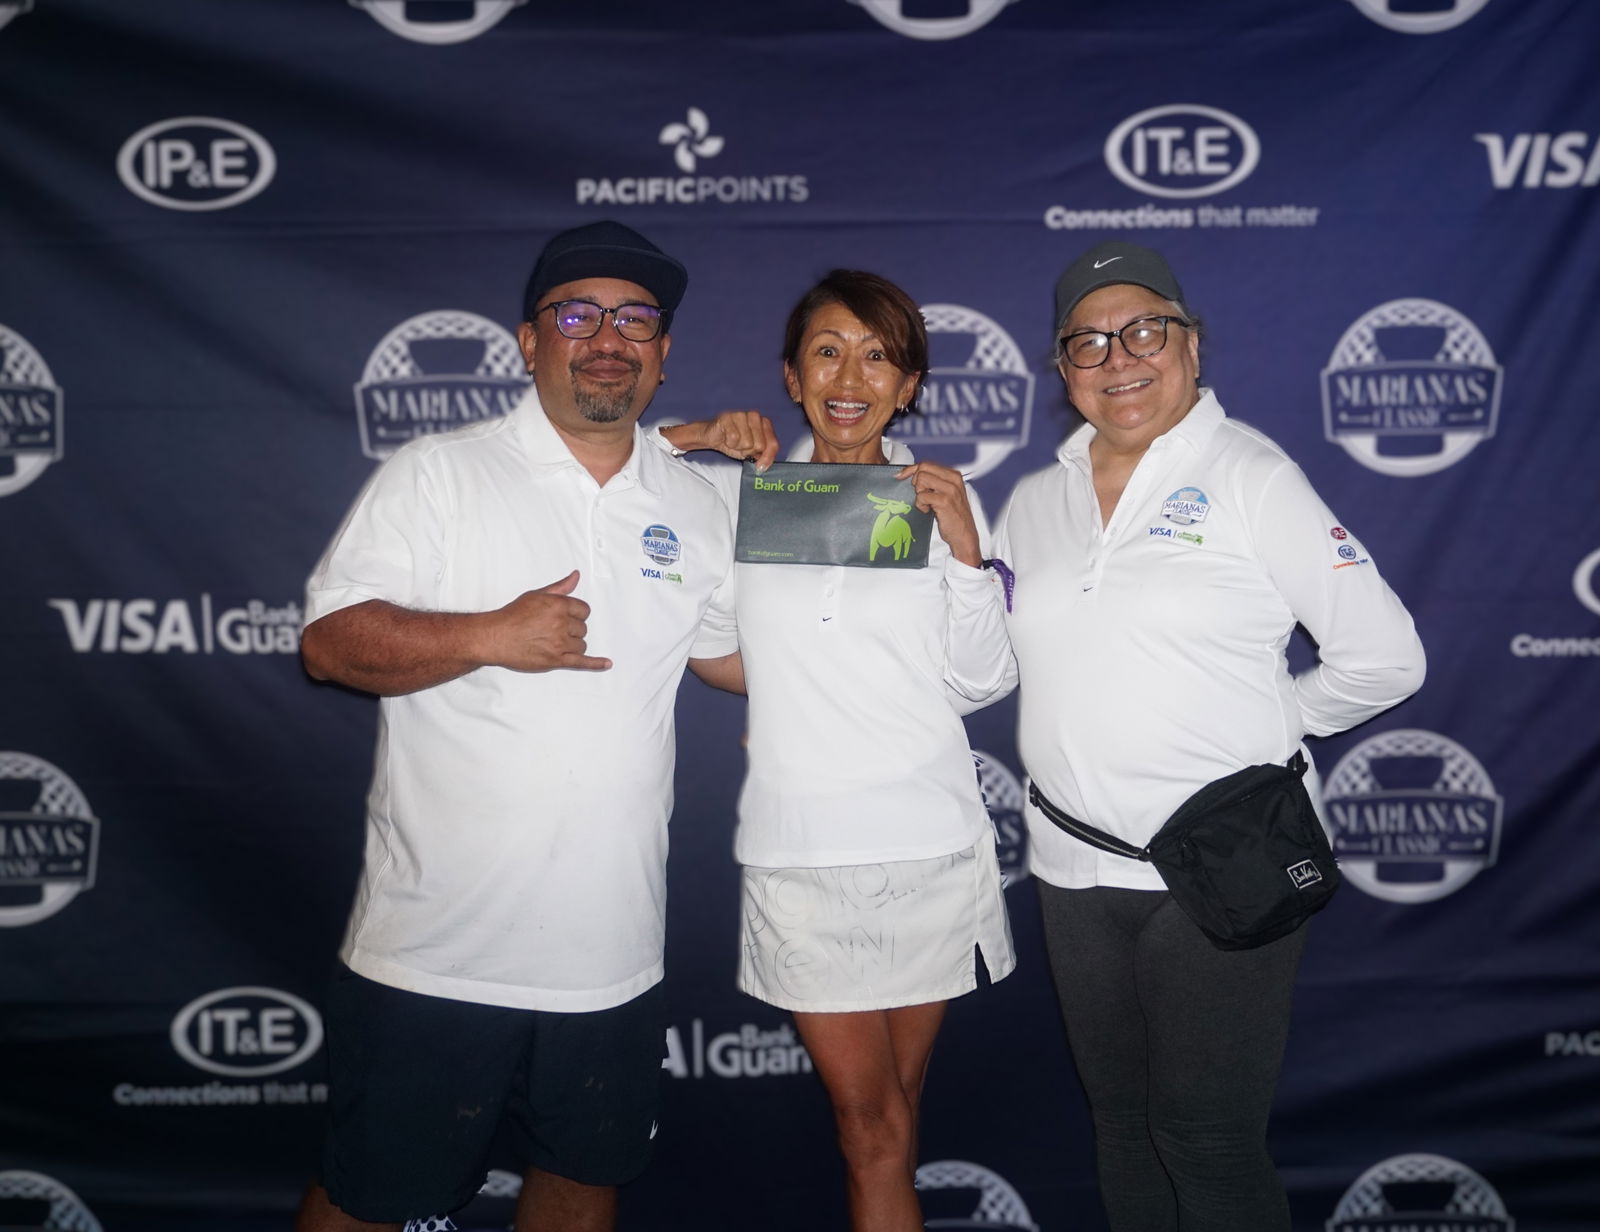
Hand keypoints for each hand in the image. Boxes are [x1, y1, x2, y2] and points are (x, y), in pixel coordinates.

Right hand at [478, 571, 611, 672]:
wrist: (496, 637)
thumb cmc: (512, 615)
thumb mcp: (536, 595)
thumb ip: (560, 587)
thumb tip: (576, 576)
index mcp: (559, 606)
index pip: (583, 610)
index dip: (576, 613)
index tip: (566, 617)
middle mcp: (562, 624)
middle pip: (582, 628)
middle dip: (572, 629)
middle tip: (553, 630)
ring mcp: (560, 644)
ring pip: (581, 645)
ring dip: (573, 644)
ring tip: (554, 642)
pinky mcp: (556, 660)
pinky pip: (581, 663)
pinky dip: (596, 664)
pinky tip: (607, 664)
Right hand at [662, 412, 779, 471]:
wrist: (713, 436)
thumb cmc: (734, 442)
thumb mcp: (751, 451)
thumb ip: (762, 455)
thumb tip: (764, 465)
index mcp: (765, 423)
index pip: (773, 444)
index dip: (768, 458)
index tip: (760, 467)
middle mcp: (755, 416)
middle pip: (760, 445)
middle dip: (749, 451)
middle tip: (741, 447)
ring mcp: (742, 414)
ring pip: (747, 443)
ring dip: (738, 447)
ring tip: (733, 441)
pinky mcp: (728, 417)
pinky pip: (734, 438)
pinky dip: (729, 443)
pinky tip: (726, 438)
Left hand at [895, 461, 981, 567]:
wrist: (964, 535)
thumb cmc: (953, 516)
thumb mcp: (946, 493)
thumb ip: (933, 482)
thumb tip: (910, 474)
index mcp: (954, 475)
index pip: (927, 464)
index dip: (911, 469)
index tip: (901, 476)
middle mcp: (953, 479)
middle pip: (923, 469)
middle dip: (916, 482)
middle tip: (921, 495)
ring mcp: (950, 490)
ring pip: (921, 479)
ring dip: (919, 493)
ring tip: (927, 504)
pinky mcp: (944, 501)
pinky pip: (921, 496)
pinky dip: (920, 505)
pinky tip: (928, 511)